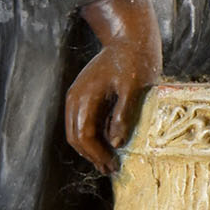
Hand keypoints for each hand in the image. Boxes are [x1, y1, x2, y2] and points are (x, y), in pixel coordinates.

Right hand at [65, 0, 162, 172]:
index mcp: (85, 96)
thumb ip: (123, 114)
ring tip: (107, 161)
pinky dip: (90, 136)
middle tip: (110, 169)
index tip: (112, 166)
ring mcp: (76, 96)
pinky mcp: (82, 95)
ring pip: (75, 131)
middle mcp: (75, 97)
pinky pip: (80, 122)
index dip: (97, 154)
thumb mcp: (133, 89)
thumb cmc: (134, 62)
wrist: (129, 40)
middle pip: (75, 136)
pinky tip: (106, 144)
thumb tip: (115, 141)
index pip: (83, 135)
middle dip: (91, 155)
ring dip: (89, 148)